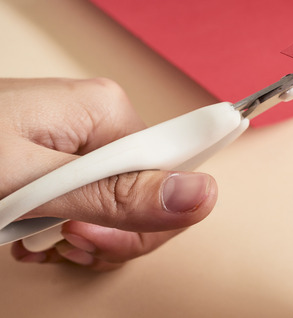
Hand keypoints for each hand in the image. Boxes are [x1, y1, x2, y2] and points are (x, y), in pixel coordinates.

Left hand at [0, 78, 216, 270]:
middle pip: (147, 194)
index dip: (142, 223)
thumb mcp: (29, 180)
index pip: (172, 177)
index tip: (82, 239)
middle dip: (107, 233)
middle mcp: (104, 121)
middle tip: (57, 241)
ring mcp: (84, 137)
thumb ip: (116, 194)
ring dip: (78, 236)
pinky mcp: (63, 153)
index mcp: (109, 112)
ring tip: (33, 238)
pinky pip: (90, 199)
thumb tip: (203, 195)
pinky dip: (60, 226)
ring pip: (118, 205)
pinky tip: (28, 230)